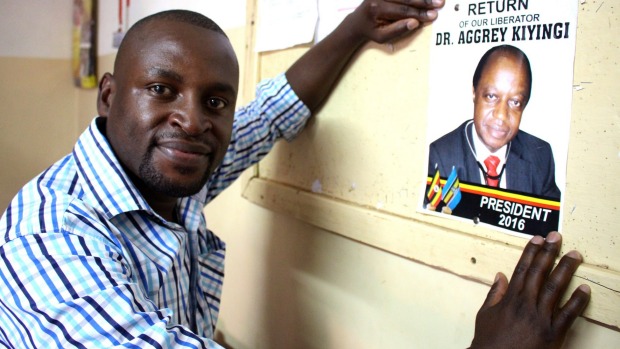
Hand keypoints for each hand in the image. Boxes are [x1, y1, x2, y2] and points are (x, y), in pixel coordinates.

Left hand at [345, 0, 445, 43]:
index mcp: (376, 8)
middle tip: (439, 4)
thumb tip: (414, 23)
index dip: (419, 13)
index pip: (402, 10)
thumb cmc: (372, 31)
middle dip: (424, 2)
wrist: (358, 21)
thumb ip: (397, 30)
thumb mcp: (381, 37)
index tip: (433, 16)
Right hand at [470, 231, 590, 348]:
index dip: (531, 252)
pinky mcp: (553, 333)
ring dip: (565, 269)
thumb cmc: (489, 342)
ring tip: (574, 255)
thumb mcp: (485, 315)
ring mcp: (540, 318)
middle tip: (557, 237)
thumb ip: (493, 294)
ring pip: (555, 288)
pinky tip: (584, 288)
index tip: (538, 239)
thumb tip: (500, 275)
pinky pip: (568, 314)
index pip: (522, 269)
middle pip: (539, 273)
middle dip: (548, 253)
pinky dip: (577, 300)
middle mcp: (525, 304)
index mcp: (509, 299)